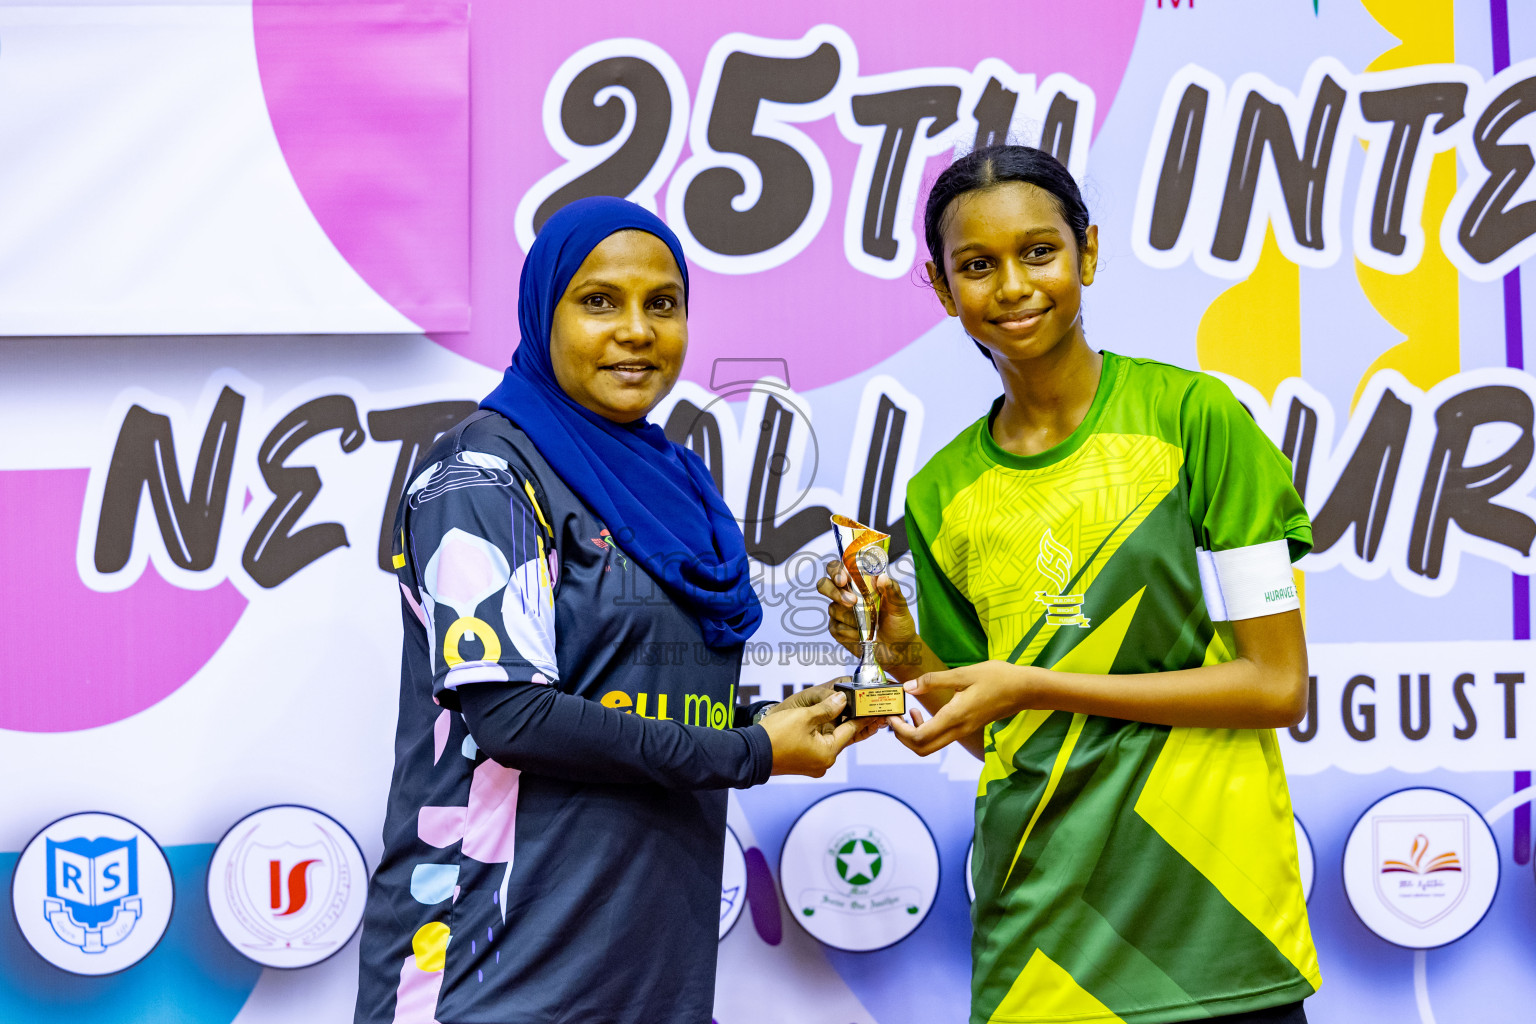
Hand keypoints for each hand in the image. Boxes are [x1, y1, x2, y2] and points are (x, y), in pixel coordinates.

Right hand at [759, 690, 860, 776]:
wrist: (750, 754)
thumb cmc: (776, 736)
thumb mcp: (805, 717)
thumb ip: (827, 708)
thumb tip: (843, 700)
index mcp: (828, 753)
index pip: (850, 730)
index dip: (862, 716)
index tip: (873, 709)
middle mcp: (823, 763)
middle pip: (841, 737)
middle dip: (849, 721)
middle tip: (861, 707)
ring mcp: (813, 765)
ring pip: (829, 741)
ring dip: (834, 727)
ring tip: (843, 710)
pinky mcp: (802, 764)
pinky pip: (818, 746)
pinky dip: (822, 734)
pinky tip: (823, 722)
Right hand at [815, 563, 919, 671]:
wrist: (897, 650)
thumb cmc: (898, 623)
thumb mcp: (899, 605)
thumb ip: (892, 590)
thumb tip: (882, 577)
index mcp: (859, 583)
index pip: (839, 569)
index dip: (836, 570)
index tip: (844, 579)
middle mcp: (845, 594)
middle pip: (824, 585)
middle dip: (834, 591)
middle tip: (852, 601)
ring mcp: (839, 612)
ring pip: (833, 608)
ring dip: (851, 617)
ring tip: (869, 625)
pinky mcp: (837, 629)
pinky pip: (836, 627)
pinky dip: (851, 632)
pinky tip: (862, 635)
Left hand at [886, 661, 1031, 756]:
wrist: (1024, 689)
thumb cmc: (997, 678)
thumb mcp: (963, 674)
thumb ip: (933, 680)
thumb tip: (908, 687)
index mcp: (955, 717)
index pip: (920, 737)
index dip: (900, 731)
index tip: (892, 715)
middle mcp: (958, 730)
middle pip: (922, 749)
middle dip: (903, 737)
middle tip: (895, 717)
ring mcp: (963, 732)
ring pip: (931, 746)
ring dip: (913, 734)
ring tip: (907, 712)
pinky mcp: (966, 729)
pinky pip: (940, 738)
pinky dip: (925, 730)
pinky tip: (923, 712)